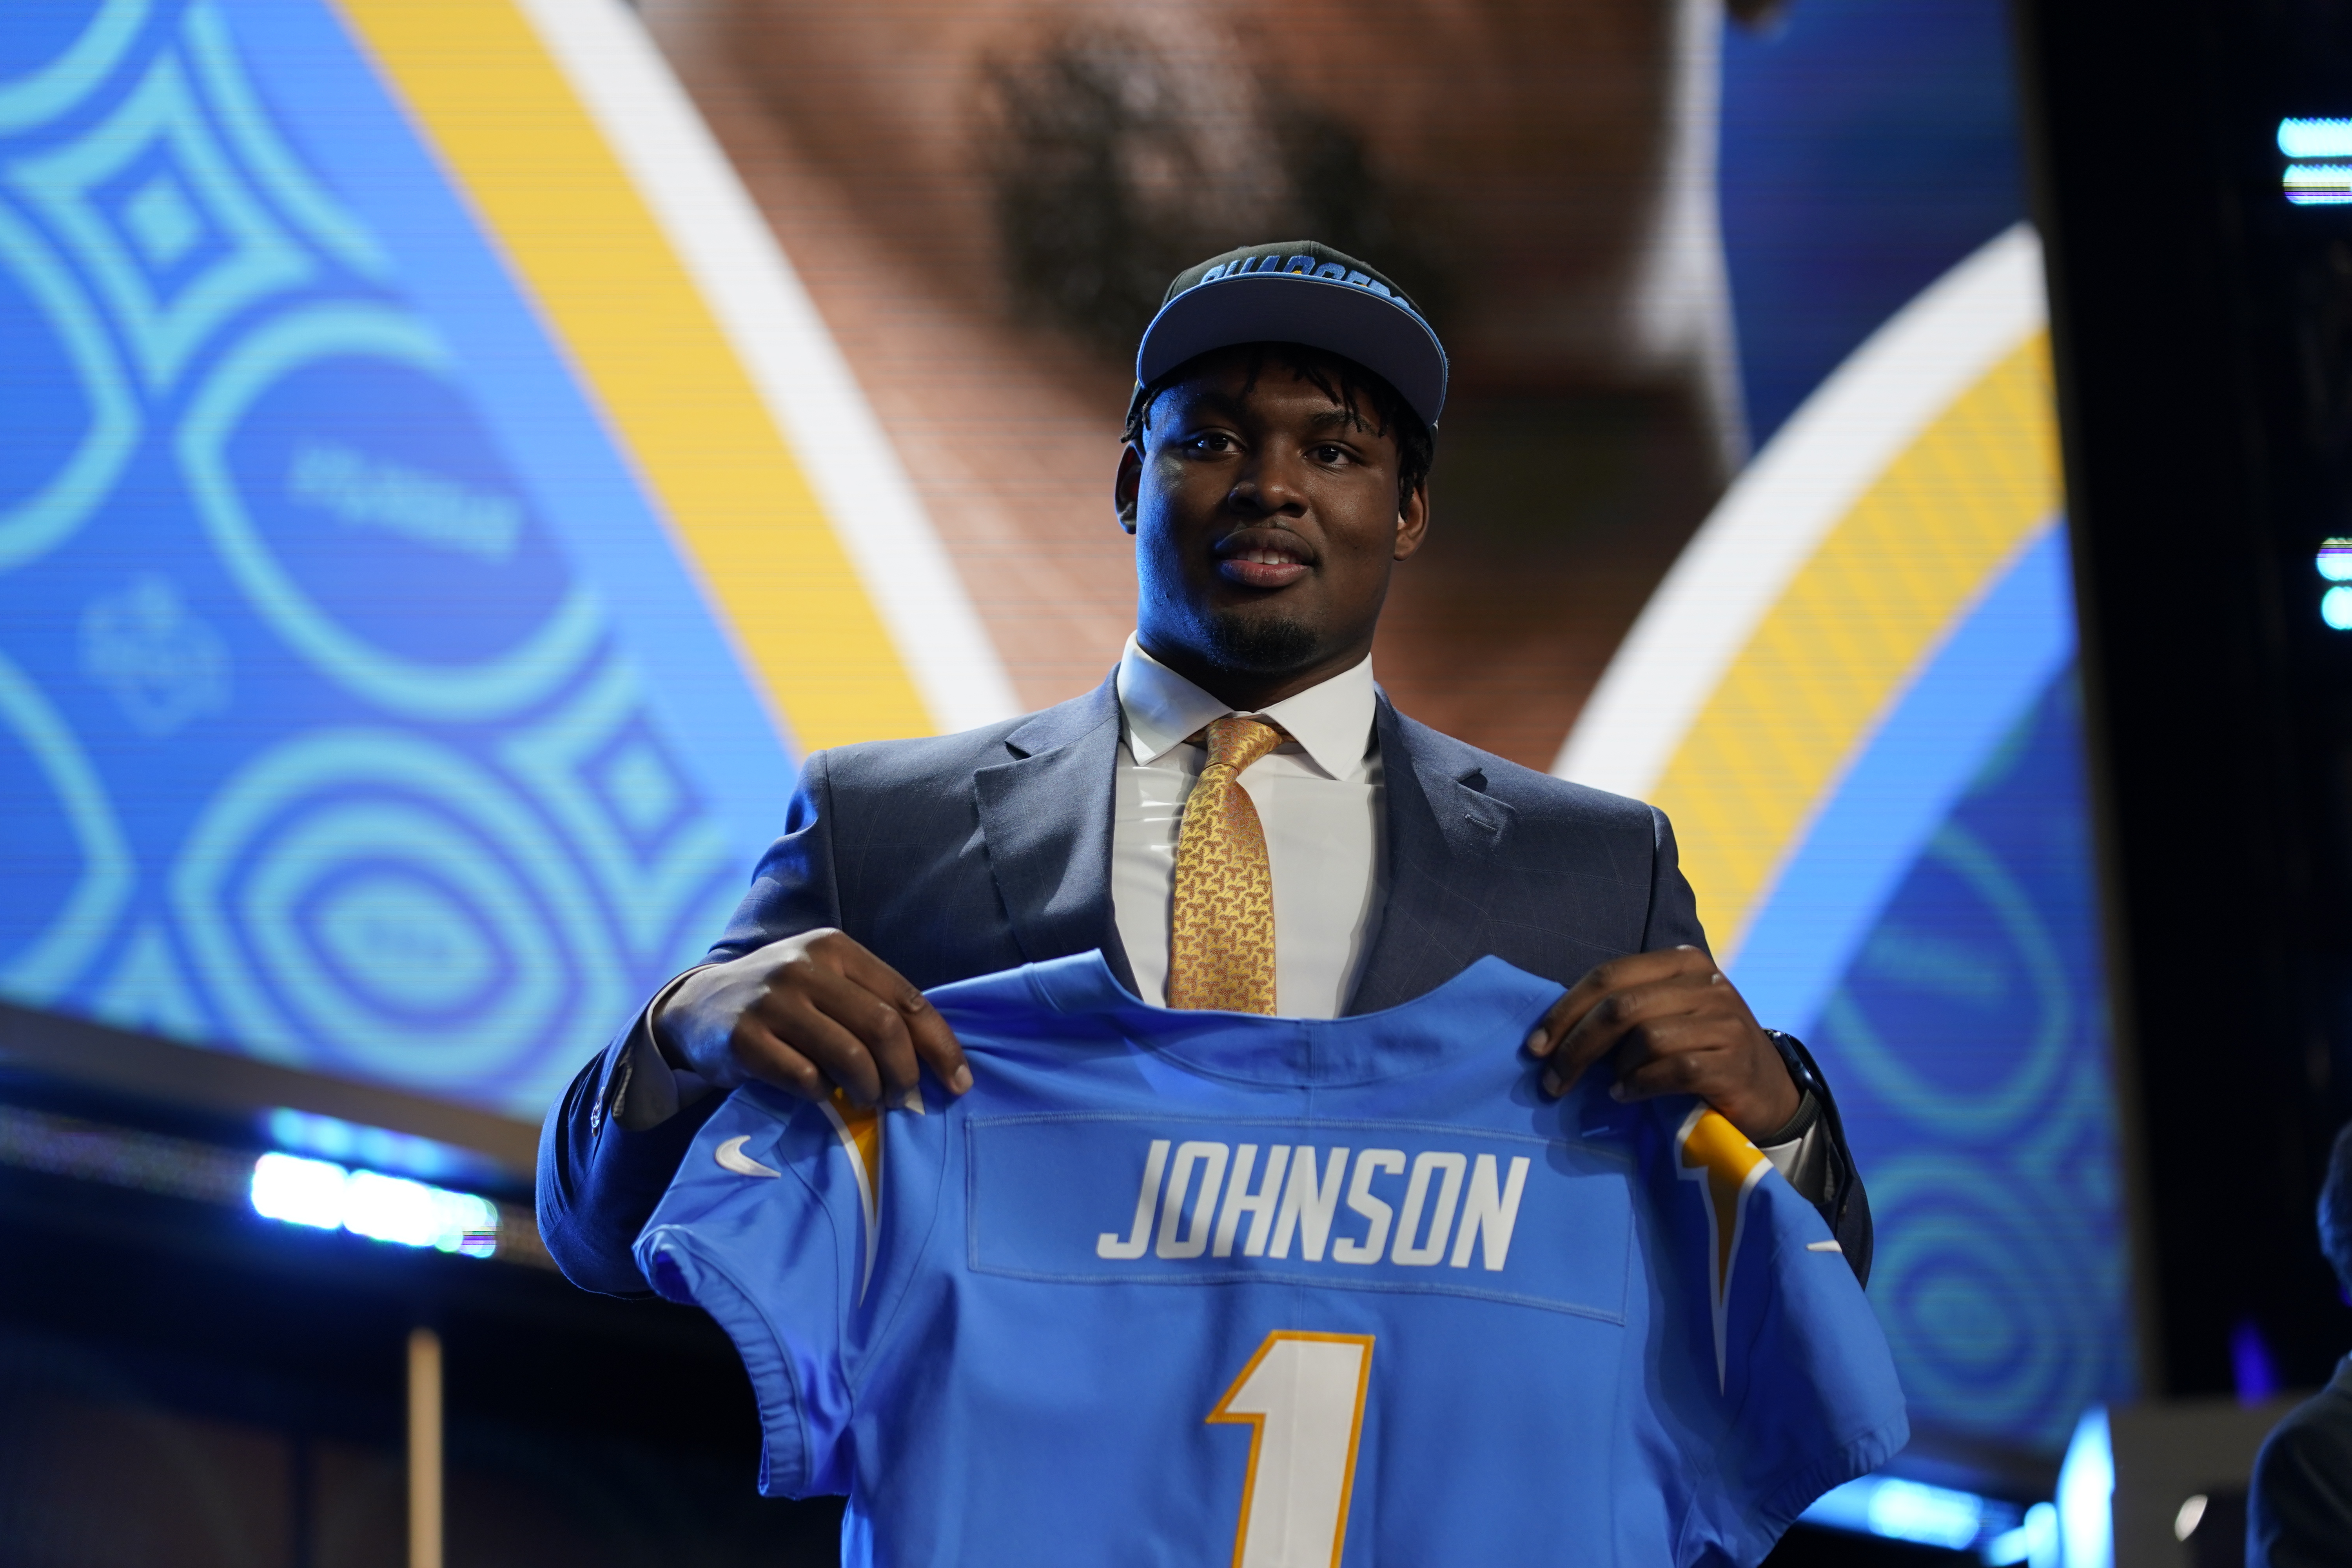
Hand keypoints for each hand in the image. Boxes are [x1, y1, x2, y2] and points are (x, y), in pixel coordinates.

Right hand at [652, 930, 970, 1109]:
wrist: (698, 1006)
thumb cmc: (782, 1000)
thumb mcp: (827, 983)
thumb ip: (872, 1006)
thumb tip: (933, 1060)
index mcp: (836, 948)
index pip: (907, 999)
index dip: (940, 1046)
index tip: (959, 1083)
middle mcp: (805, 966)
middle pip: (884, 1027)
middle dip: (906, 1072)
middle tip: (906, 1099)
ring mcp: (773, 1000)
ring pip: (849, 1054)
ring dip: (870, 1088)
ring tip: (869, 1100)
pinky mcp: (745, 1038)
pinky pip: (804, 1077)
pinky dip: (823, 1093)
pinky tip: (822, 1093)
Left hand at [1523, 947, 1799, 1140]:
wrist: (1768, 1092)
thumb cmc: (1701, 1051)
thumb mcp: (1667, 1017)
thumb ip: (1625, 1011)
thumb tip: (1554, 1032)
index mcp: (1682, 962)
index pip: (1609, 976)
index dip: (1565, 1010)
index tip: (1535, 1046)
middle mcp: (1706, 983)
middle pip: (1620, 1007)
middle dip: (1576, 1046)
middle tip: (1552, 1080)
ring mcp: (1724, 1021)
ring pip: (1645, 1037)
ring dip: (1612, 1069)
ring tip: (1603, 1089)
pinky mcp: (1733, 1061)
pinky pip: (1673, 1069)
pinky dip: (1640, 1085)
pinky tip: (1626, 1096)